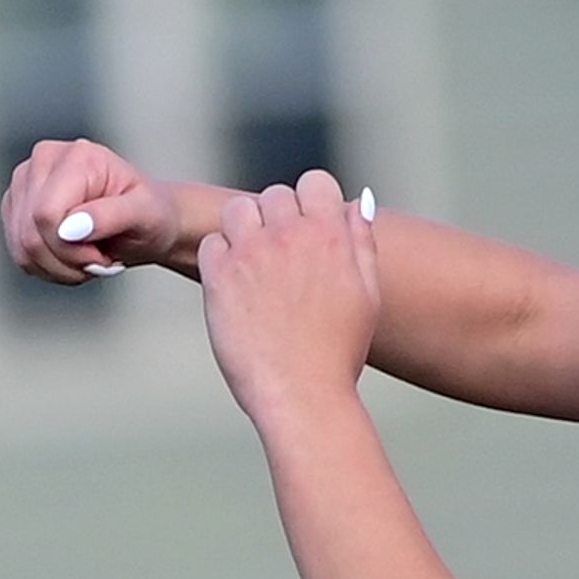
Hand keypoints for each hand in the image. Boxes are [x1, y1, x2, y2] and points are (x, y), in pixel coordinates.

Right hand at [2, 138, 182, 281]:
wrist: (142, 220)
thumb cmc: (147, 213)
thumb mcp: (143, 214)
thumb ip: (110, 216)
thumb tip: (72, 226)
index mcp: (76, 157)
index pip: (46, 215)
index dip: (70, 249)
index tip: (100, 254)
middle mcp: (44, 162)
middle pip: (30, 235)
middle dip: (65, 261)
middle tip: (95, 258)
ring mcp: (26, 184)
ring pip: (22, 249)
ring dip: (57, 267)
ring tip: (85, 256)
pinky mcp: (16, 208)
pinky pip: (19, 254)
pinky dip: (46, 267)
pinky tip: (69, 257)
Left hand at [198, 170, 383, 417]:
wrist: (304, 396)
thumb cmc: (339, 353)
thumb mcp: (367, 294)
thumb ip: (362, 242)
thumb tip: (359, 201)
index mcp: (331, 232)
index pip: (315, 181)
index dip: (310, 204)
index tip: (306, 233)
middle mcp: (291, 234)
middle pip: (275, 196)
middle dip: (276, 220)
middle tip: (277, 262)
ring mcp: (253, 253)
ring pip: (238, 211)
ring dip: (244, 231)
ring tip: (252, 268)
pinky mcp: (221, 278)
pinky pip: (211, 244)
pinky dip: (219, 258)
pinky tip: (233, 287)